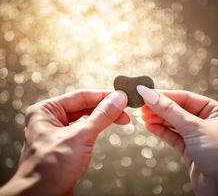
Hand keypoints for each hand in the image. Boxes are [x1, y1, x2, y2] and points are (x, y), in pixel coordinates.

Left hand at [0, 90, 128, 195]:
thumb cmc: (51, 168)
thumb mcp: (80, 136)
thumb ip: (101, 116)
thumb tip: (118, 98)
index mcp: (46, 110)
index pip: (80, 96)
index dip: (103, 95)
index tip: (122, 96)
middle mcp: (51, 118)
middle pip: (84, 106)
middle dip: (106, 108)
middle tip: (125, 109)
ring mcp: (59, 131)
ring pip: (86, 117)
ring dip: (104, 117)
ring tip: (122, 118)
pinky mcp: (67, 143)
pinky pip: (85, 129)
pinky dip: (98, 127)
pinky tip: (109, 125)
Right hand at [137, 86, 217, 195]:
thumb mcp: (194, 127)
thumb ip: (170, 111)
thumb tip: (150, 95)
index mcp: (214, 110)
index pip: (185, 98)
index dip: (164, 95)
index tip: (146, 93)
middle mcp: (206, 121)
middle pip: (177, 110)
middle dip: (159, 108)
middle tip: (141, 106)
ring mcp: (197, 136)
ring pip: (173, 123)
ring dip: (158, 119)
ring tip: (142, 116)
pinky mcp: (189, 149)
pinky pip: (172, 136)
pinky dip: (160, 131)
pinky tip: (149, 126)